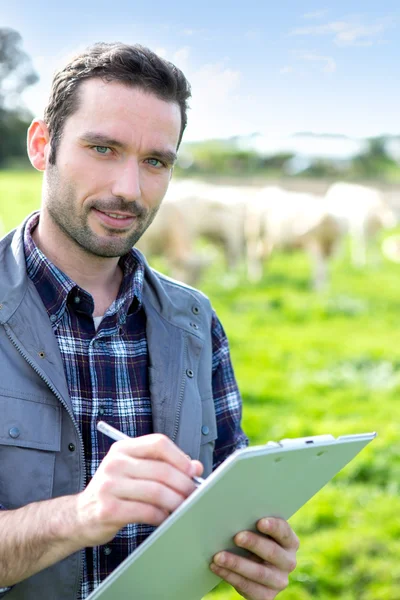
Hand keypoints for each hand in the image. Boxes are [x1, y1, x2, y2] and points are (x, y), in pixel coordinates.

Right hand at [76, 434, 202, 546]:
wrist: (80, 515)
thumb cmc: (114, 491)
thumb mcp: (135, 471)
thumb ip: (163, 466)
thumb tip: (196, 468)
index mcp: (123, 449)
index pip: (158, 443)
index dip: (180, 457)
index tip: (192, 471)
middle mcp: (115, 463)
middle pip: (161, 470)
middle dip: (184, 484)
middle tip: (193, 495)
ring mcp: (110, 486)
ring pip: (157, 492)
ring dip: (176, 502)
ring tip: (182, 508)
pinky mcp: (109, 509)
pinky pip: (146, 511)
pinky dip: (161, 516)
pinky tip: (164, 518)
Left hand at [210, 517, 298, 599]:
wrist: (254, 569)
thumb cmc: (254, 541)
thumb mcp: (259, 533)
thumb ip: (253, 525)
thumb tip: (234, 513)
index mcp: (290, 542)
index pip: (284, 532)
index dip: (273, 527)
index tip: (260, 522)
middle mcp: (289, 562)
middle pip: (272, 552)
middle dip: (253, 544)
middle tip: (237, 537)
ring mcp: (279, 581)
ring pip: (258, 573)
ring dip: (236, 563)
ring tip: (218, 556)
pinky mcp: (267, 596)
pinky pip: (247, 587)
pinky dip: (230, 576)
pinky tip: (217, 567)